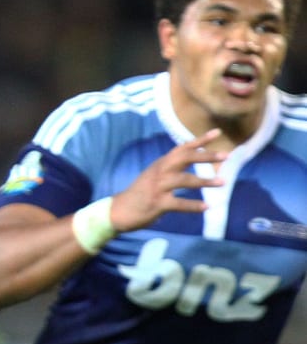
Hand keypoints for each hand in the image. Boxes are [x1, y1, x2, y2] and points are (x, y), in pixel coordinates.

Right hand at [110, 128, 226, 232]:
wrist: (117, 211)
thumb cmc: (139, 195)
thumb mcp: (153, 176)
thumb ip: (170, 169)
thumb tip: (189, 161)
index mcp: (160, 164)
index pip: (182, 148)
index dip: (200, 140)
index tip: (217, 132)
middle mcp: (159, 172)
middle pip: (185, 158)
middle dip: (206, 156)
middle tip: (226, 155)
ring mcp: (158, 187)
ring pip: (185, 179)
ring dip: (205, 181)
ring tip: (223, 182)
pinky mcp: (157, 203)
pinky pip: (179, 204)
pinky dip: (193, 205)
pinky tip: (206, 207)